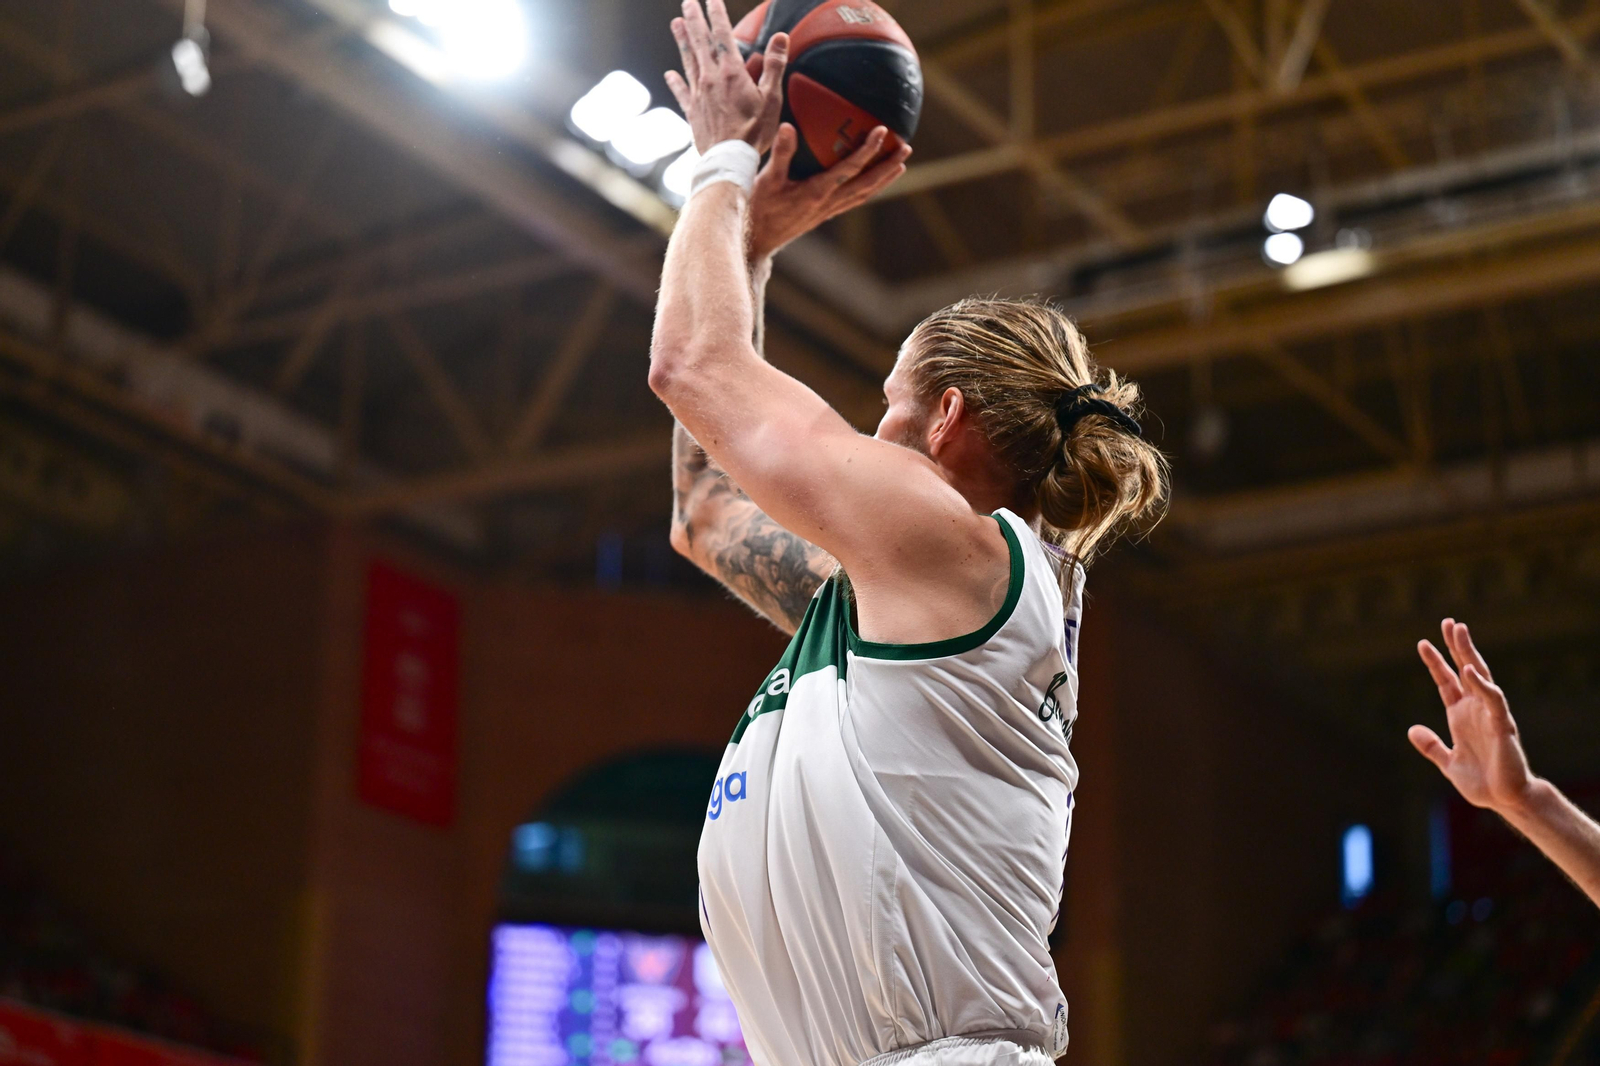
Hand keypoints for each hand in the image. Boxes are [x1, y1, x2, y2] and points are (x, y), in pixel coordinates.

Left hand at [666, 0, 788, 153]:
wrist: (729, 159)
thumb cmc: (754, 132)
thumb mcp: (771, 98)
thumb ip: (774, 65)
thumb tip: (780, 37)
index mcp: (731, 72)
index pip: (722, 34)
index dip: (716, 13)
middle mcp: (710, 78)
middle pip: (700, 42)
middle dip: (693, 19)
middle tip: (687, 2)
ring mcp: (698, 95)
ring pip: (688, 60)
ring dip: (682, 40)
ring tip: (676, 23)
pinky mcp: (692, 112)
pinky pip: (681, 92)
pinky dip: (675, 81)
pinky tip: (670, 73)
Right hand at [748, 124, 912, 261]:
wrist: (756, 240)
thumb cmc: (759, 209)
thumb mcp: (767, 179)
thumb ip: (780, 153)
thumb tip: (787, 126)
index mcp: (817, 191)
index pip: (850, 168)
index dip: (868, 149)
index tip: (882, 131)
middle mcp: (828, 202)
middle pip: (867, 183)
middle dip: (888, 165)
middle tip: (906, 148)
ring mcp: (829, 210)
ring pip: (864, 194)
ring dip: (884, 179)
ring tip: (901, 164)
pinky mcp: (825, 214)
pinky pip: (854, 200)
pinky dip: (869, 189)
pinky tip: (875, 182)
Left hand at [1410, 619, 1535, 814]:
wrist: (1505, 800)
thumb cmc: (1482, 782)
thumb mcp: (1447, 763)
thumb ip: (1431, 746)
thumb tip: (1411, 730)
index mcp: (1460, 715)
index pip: (1446, 682)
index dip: (1436, 663)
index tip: (1423, 643)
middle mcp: (1475, 710)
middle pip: (1464, 670)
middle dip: (1456, 647)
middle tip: (1449, 622)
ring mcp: (1489, 715)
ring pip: (1480, 676)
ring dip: (1469, 653)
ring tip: (1459, 631)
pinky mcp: (1502, 725)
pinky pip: (1492, 699)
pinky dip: (1481, 684)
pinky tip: (1469, 670)